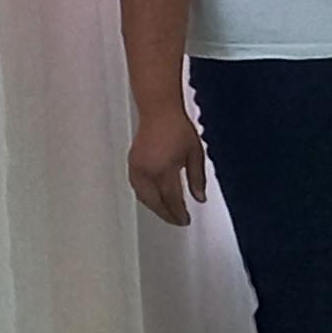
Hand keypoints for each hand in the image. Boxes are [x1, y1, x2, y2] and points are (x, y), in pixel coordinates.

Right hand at [127, 106, 209, 225]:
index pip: (171, 199)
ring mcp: (137, 167)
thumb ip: (197, 179)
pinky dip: (146, 197)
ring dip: (154, 207)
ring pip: (143, 196)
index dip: (179, 213)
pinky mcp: (132, 163)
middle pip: (155, 202)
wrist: (159, 111)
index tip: (185, 220)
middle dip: (166, 214)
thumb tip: (199, 198)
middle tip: (177, 221)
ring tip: (167, 213)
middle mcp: (147, 171)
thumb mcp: (196, 154)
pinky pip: (137, 187)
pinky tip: (153, 199)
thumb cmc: (177, 128)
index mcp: (164, 170)